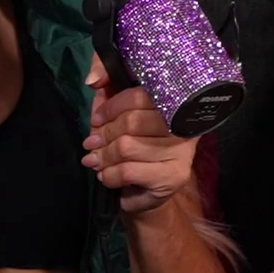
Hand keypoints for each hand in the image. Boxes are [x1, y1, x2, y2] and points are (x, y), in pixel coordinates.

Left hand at [83, 54, 198, 214]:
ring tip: (95, 161)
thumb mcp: (119, 113)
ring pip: (127, 147)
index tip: (96, 119)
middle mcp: (183, 122)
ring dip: (104, 157)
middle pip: (131, 121)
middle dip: (104, 134)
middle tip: (91, 144)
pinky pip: (129, 171)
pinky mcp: (174, 175)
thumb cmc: (133, 146)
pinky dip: (110, 175)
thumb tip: (94, 80)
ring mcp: (182, 150)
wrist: (149, 192)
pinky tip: (107, 176)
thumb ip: (108, 91)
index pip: (139, 94)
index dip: (111, 106)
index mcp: (172, 101)